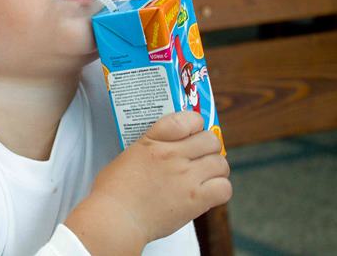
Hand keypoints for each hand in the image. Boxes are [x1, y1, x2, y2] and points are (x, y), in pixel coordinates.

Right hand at [65, 112, 231, 253]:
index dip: (195, 123)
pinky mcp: (195, 200)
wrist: (115, 218)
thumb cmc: (113, 191)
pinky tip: (208, 193)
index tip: (193, 132)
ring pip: (220, 163)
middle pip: (210, 140)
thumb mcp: (128, 156)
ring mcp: (185, 177)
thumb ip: (149, 148)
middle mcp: (172, 155)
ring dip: (216, 169)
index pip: (186, 119)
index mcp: (152, 141)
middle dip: (209, 147)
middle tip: (202, 156)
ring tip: (206, 176)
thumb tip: (164, 151)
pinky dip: (219, 189)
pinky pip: (223, 188)